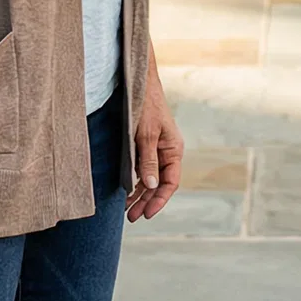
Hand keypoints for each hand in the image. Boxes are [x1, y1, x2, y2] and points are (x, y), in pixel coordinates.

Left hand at [126, 51, 182, 222]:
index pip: (171, 182)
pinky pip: (142, 168)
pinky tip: (126, 191)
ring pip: (150, 178)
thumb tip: (150, 186)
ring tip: (127, 211)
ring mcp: (156, 148)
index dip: (159, 200)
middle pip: (160, 183)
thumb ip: (148, 161)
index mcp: (174, 149)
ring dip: (140, 194)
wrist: (138, 82)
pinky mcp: (145, 143)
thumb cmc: (145, 106)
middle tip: (132, 218)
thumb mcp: (146, 135)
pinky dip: (135, 181)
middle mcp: (167, 151)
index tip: (147, 215)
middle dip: (147, 202)